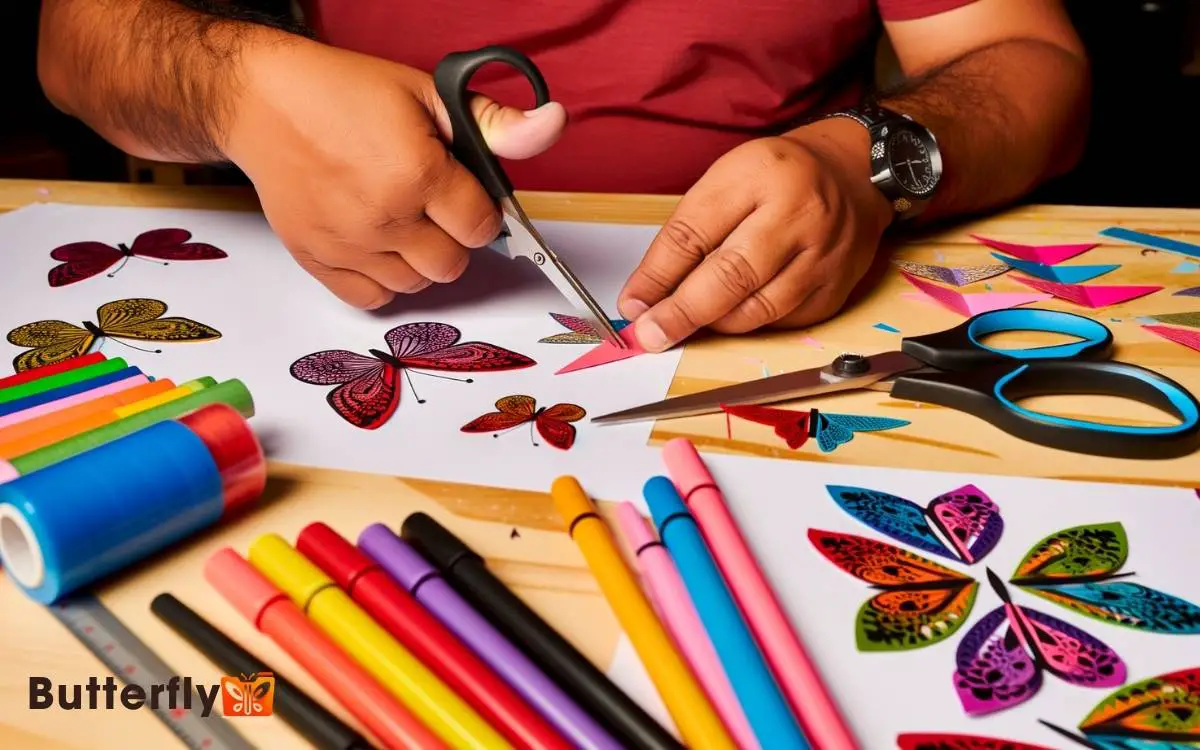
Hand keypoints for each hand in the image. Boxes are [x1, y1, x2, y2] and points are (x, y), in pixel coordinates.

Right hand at [224, 38, 566, 308]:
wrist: (263, 101)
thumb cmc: (344, 93)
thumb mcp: (428, 95)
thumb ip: (496, 122)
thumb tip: (553, 124)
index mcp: (417, 173)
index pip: (481, 228)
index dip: (478, 211)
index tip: (459, 192)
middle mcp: (383, 216)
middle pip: (452, 265)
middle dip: (452, 238)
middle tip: (428, 203)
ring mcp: (347, 244)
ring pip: (415, 287)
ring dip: (417, 260)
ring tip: (398, 218)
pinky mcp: (316, 259)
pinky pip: (372, 299)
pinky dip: (381, 280)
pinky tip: (375, 243)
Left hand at [617, 119, 893, 351]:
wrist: (852, 174)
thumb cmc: (778, 177)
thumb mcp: (726, 181)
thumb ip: (687, 235)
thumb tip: (646, 296)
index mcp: (759, 175)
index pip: (695, 233)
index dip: (657, 276)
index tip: (632, 305)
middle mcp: (798, 213)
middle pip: (730, 277)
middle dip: (681, 313)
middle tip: (651, 333)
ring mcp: (824, 254)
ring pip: (757, 309)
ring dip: (715, 323)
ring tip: (690, 321)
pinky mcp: (836, 288)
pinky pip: (782, 321)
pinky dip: (751, 324)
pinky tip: (734, 313)